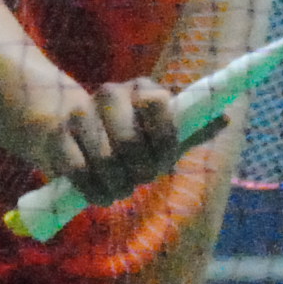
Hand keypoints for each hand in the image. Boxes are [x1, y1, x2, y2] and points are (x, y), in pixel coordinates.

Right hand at [37, 78, 190, 207]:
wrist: (68, 130)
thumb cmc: (127, 134)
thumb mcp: (162, 132)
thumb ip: (191, 127)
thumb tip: (225, 119)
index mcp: (142, 89)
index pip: (159, 106)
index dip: (163, 140)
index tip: (162, 163)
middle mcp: (110, 93)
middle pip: (131, 140)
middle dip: (139, 171)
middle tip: (139, 180)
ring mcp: (80, 112)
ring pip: (105, 159)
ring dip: (116, 185)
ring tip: (119, 189)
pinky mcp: (57, 136)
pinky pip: (78, 171)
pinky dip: (92, 191)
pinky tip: (99, 194)